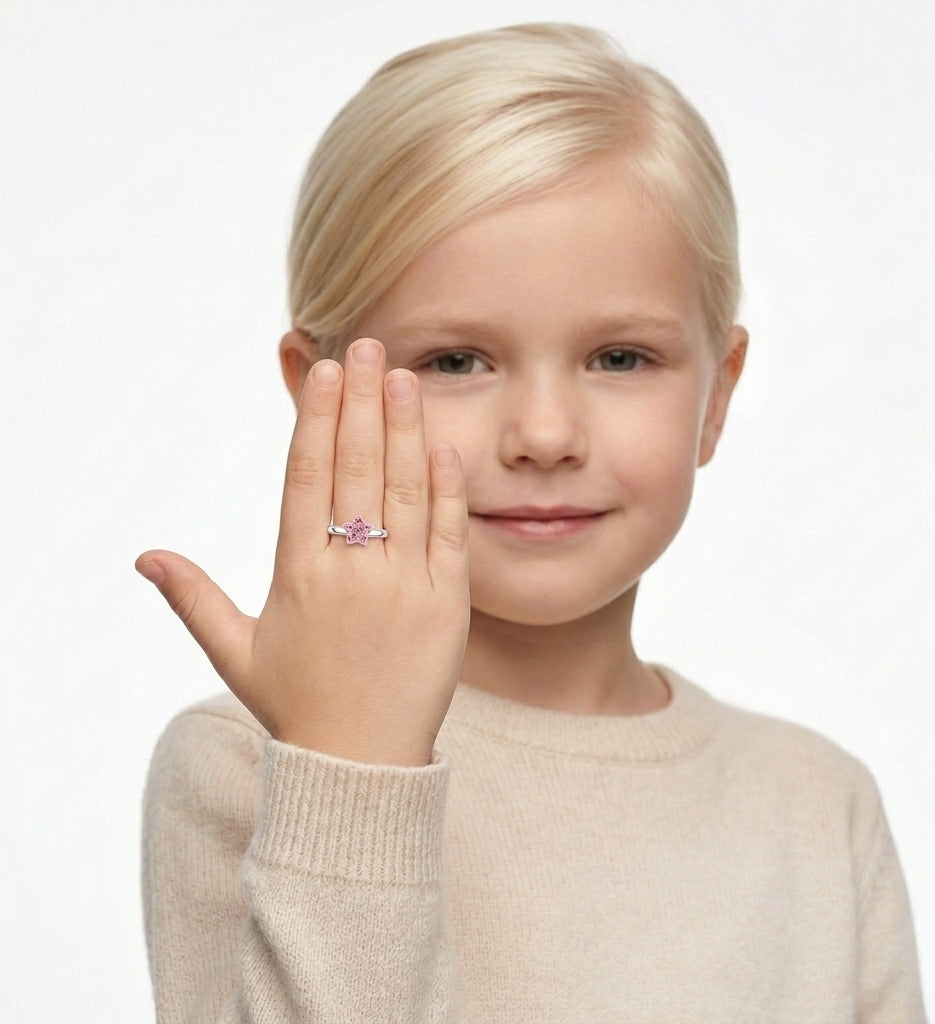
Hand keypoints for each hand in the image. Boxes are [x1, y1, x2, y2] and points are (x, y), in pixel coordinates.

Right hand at [136, 339, 469, 765]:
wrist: (360, 767)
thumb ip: (193, 598)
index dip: (316, 420)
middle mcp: (351, 572)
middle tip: (367, 347)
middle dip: (361, 403)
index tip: (325, 373)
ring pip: (406, 492)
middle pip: (356, 470)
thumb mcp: (234, 652)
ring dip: (405, 429)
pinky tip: (443, 444)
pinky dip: (447, 488)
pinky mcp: (448, 606)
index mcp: (297, 575)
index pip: (306, 478)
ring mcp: (405, 587)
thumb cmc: (295, 706)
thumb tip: (144, 557)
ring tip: (403, 377)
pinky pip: (450, 535)